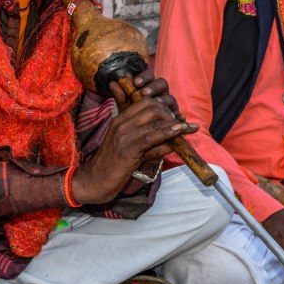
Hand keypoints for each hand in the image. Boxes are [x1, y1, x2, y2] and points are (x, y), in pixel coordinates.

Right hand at [72, 80, 197, 204]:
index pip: (145, 102)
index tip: (177, 115)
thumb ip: (149, 142)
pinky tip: (179, 132)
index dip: (164, 106)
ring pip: (154, 120)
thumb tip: (171, 141)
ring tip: (189, 128)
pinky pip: (151, 137)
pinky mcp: (128, 149)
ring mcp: (124, 135)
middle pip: (152, 107)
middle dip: (171, 113)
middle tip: (183, 125)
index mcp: (120, 119)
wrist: (94, 181)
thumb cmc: (114, 166)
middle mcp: (121, 123)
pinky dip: (168, 133)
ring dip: (175, 123)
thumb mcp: (132, 149)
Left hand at [108, 68, 185, 122]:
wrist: (139, 143)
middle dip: (153, 87)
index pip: (149, 76)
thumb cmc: (133, 123)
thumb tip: (112, 83)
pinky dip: (179, 117)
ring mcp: (170, 107)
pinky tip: (177, 118)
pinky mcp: (177, 120)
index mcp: (149, 89)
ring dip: (164, 101)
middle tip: (144, 92)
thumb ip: (122, 98)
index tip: (135, 82)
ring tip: (157, 104)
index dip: (144, 77)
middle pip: (162, 84)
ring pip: (171, 99)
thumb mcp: (126, 110)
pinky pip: (179, 117)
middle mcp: (161, 95)